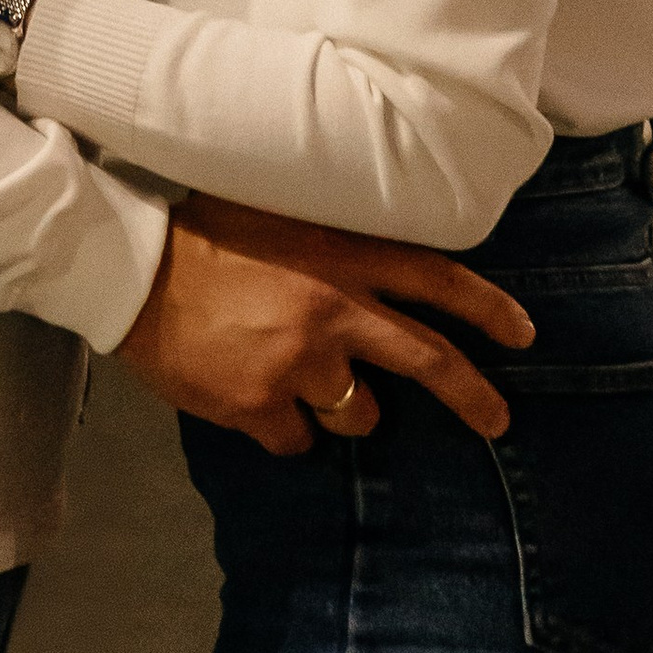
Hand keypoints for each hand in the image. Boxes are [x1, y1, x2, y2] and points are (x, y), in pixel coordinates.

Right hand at [116, 191, 534, 455]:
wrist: (128, 264)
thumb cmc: (197, 230)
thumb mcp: (276, 214)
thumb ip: (327, 248)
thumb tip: (366, 281)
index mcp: (340, 254)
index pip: (436, 278)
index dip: (486, 308)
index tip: (523, 334)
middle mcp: (334, 309)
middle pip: (426, 359)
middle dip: (472, 396)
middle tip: (498, 420)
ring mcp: (301, 363)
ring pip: (357, 414)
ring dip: (339, 406)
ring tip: (291, 377)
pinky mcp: (262, 405)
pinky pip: (293, 438)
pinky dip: (279, 426)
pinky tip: (246, 395)